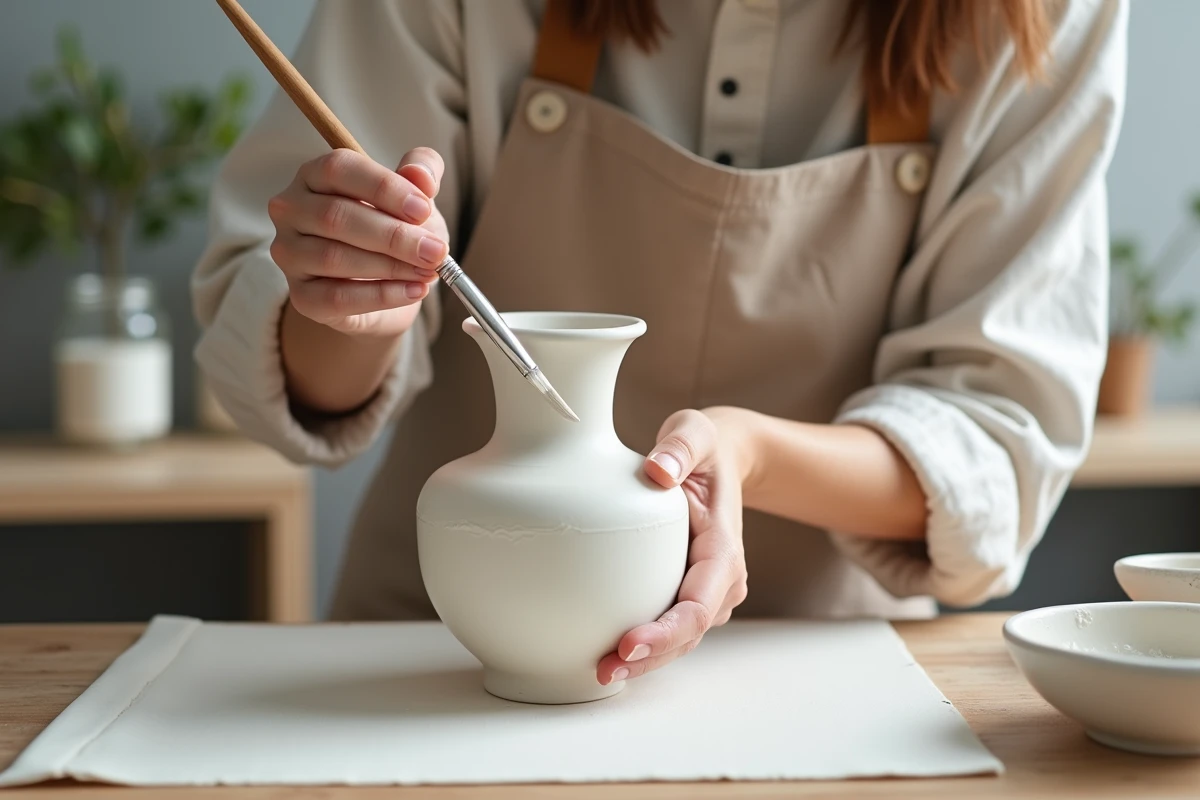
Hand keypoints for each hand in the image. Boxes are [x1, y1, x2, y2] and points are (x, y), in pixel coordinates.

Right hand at [267, 146, 449, 337]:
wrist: (386, 288)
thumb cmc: (394, 231)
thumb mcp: (414, 197)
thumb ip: (422, 173)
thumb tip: (421, 176)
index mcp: (314, 175)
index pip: (339, 169)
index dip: (384, 188)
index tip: (424, 209)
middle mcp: (291, 211)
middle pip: (335, 217)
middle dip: (393, 236)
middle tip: (434, 251)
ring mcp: (290, 254)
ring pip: (334, 258)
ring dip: (390, 267)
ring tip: (428, 272)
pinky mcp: (301, 296)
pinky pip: (337, 297)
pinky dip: (382, 296)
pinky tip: (414, 291)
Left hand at [596, 407, 752, 685]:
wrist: (718, 458)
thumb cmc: (702, 447)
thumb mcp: (695, 431)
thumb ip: (680, 445)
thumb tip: (659, 470)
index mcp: (723, 549)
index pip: (698, 604)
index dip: (667, 631)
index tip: (628, 643)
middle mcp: (721, 580)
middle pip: (689, 634)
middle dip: (650, 658)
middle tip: (604, 670)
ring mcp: (707, 591)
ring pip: (680, 639)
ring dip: (646, 660)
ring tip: (600, 672)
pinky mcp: (687, 593)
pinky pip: (669, 628)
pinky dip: (645, 646)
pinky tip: (608, 655)